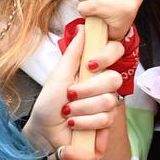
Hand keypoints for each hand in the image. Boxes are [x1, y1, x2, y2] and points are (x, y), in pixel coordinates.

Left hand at [24, 30, 123, 154]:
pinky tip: (74, 125)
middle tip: (69, 96)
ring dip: (81, 109)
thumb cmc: (48, 104)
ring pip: (109, 102)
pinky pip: (106, 120)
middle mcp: (103, 85)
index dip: (107, 55)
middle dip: (86, 90)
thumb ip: (73, 53)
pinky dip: (85, 123)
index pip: (115, 51)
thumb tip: (83, 27)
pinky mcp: (106, 124)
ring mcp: (107, 105)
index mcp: (93, 70)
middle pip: (113, 79)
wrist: (43, 132)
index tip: (90, 65)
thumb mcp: (58, 76)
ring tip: (68, 113)